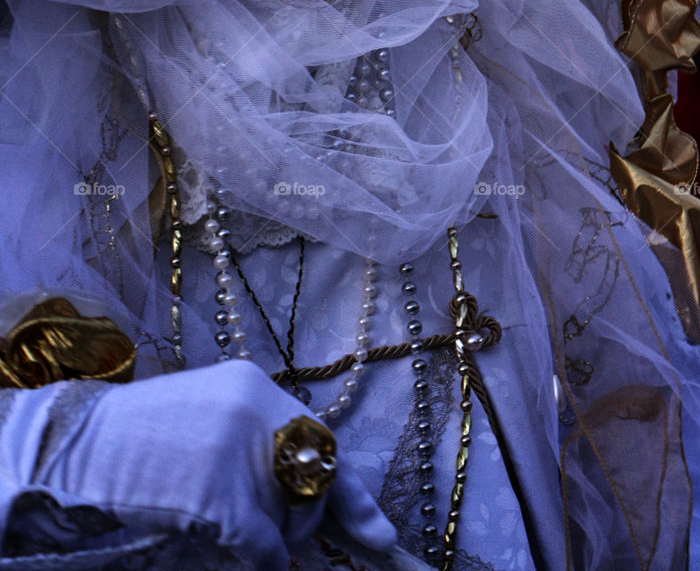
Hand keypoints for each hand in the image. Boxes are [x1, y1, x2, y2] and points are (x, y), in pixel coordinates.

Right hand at [36, 361, 395, 569]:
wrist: (78, 447)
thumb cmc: (140, 442)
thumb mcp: (209, 423)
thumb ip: (260, 448)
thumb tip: (311, 502)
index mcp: (255, 387)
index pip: (324, 443)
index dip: (354, 496)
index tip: (381, 538)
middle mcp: (256, 411)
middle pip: (313, 488)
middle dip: (303, 524)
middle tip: (267, 536)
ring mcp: (238, 452)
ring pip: (291, 522)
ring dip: (274, 543)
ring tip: (230, 530)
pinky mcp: (219, 493)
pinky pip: (264, 548)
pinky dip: (260, 563)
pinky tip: (241, 556)